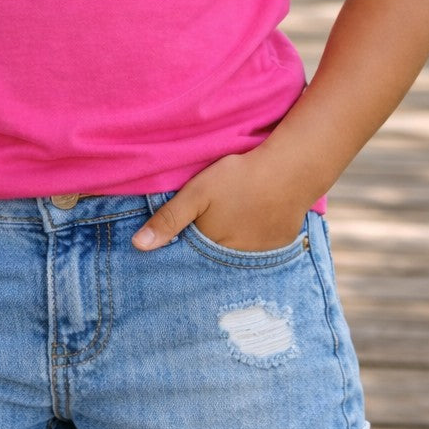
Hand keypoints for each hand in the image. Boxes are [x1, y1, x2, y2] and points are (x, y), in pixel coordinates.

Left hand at [131, 152, 310, 252]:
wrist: (291, 170)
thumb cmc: (240, 178)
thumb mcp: (198, 193)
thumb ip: (168, 219)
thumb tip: (137, 246)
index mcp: (212, 246)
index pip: (190, 256)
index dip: (182, 247)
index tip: (182, 234)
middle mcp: (236, 258)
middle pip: (214, 256)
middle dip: (206, 248)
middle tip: (212, 221)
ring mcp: (261, 254)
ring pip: (237, 253)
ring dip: (232, 242)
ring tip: (233, 220)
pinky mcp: (280, 244)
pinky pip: (261, 248)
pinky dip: (255, 238)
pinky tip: (254, 219)